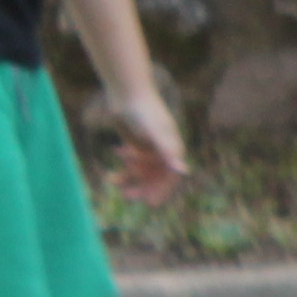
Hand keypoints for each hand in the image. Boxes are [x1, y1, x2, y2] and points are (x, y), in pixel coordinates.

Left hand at [106, 87, 190, 205]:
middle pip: (155, 176)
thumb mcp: (157, 132)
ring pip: (141, 171)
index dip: (162, 190)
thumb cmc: (145, 111)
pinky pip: (131, 162)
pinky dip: (122, 165)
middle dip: (141, 186)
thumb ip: (169, 151)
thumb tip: (183, 172)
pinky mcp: (135, 144)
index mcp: (173, 149)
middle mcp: (163, 151)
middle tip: (127, 195)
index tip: (149, 203)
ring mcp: (149, 148)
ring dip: (128, 177)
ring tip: (112, 179)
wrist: (128, 93)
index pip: (170, 176)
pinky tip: (114, 160)